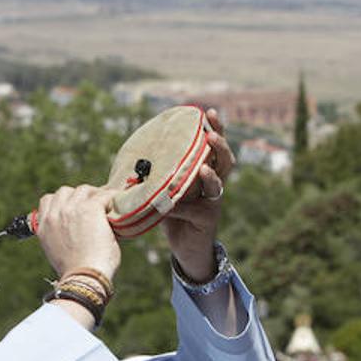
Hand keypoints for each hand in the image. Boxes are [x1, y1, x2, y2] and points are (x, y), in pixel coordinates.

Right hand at [36, 184, 120, 281]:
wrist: (84, 277)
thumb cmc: (76, 272)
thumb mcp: (57, 252)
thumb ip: (60, 236)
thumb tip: (75, 231)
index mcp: (43, 227)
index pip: (48, 200)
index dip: (62, 201)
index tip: (74, 207)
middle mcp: (54, 215)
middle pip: (65, 191)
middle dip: (79, 196)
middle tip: (93, 205)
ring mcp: (71, 210)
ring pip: (84, 190)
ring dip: (95, 195)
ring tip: (106, 205)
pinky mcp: (90, 209)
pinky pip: (104, 195)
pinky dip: (111, 198)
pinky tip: (117, 206)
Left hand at [163, 108, 233, 281]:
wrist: (185, 248)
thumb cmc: (175, 215)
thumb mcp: (168, 190)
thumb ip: (161, 174)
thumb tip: (136, 156)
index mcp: (206, 172)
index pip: (213, 146)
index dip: (214, 128)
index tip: (207, 112)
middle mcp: (214, 184)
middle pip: (225, 160)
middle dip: (220, 144)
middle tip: (211, 134)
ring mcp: (213, 202)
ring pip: (217, 184)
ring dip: (210, 175)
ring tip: (203, 168)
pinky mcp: (207, 219)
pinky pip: (194, 209)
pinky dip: (180, 206)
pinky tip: (168, 205)